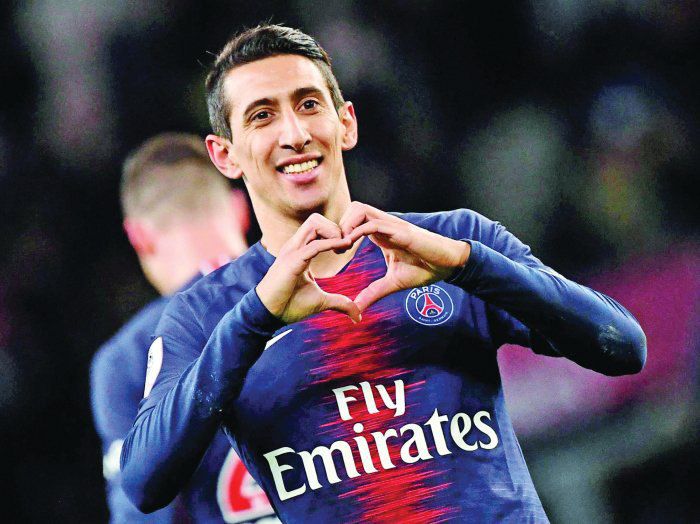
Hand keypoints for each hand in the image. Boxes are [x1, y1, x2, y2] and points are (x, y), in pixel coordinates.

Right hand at [256, 213, 360, 323]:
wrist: (269, 315)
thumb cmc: (290, 305)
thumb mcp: (321, 301)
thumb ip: (339, 303)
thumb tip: (357, 315)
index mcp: (300, 251)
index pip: (318, 228)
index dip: (336, 233)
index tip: (348, 248)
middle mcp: (295, 247)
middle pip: (316, 219)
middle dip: (336, 228)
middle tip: (346, 247)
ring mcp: (292, 251)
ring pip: (314, 223)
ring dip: (333, 232)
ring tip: (344, 247)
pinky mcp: (292, 261)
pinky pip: (314, 245)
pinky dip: (332, 243)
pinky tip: (344, 248)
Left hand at [341, 202, 469, 311]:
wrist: (447, 265)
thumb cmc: (424, 269)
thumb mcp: (393, 283)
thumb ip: (373, 293)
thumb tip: (357, 308)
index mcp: (381, 234)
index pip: (354, 220)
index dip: (341, 232)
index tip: (337, 252)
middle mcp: (384, 225)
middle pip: (353, 208)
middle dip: (340, 225)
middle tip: (338, 247)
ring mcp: (392, 226)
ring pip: (360, 209)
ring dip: (347, 224)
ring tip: (344, 245)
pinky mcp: (401, 231)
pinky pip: (374, 224)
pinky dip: (359, 231)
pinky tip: (352, 245)